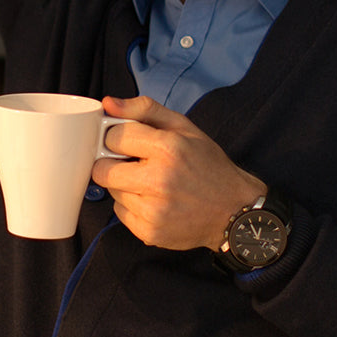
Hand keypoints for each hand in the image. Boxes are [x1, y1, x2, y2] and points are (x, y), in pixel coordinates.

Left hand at [92, 96, 264, 250]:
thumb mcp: (183, 127)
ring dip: (123, 186)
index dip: (116, 138)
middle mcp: (158, 180)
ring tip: (151, 184)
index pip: (112, 137)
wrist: (234, 211)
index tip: (127, 142)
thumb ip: (144, 110)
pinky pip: (120, 212)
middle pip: (101, 169)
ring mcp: (153, 210)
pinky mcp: (149, 232)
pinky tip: (154, 201)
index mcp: (167, 148)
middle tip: (133, 164)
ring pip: (111, 191)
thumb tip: (107, 103)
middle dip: (111, 164)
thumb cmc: (208, 166)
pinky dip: (131, 206)